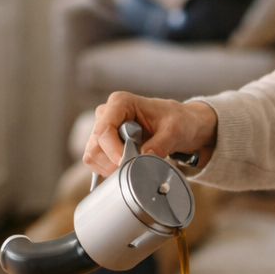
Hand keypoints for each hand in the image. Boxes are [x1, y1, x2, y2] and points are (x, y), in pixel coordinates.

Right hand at [83, 91, 217, 176]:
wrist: (181, 124)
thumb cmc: (177, 120)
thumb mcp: (174, 131)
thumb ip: (159, 145)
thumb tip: (142, 160)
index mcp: (121, 103)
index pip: (104, 130)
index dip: (112, 151)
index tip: (127, 163)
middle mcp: (107, 114)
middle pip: (95, 146)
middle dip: (112, 162)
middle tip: (134, 166)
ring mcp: (104, 129)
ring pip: (93, 156)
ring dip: (111, 167)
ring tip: (135, 162)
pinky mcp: (105, 145)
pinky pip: (97, 162)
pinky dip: (109, 170)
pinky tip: (128, 166)